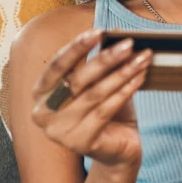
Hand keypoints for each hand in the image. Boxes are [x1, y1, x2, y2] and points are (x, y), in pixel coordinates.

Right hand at [31, 29, 151, 168]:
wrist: (117, 151)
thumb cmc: (103, 112)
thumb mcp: (95, 85)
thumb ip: (96, 66)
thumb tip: (115, 36)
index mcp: (40, 94)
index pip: (57, 65)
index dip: (77, 47)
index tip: (99, 31)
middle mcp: (43, 113)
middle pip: (77, 79)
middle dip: (106, 58)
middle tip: (128, 44)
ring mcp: (60, 131)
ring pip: (95, 93)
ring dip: (122, 72)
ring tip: (142, 58)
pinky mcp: (80, 142)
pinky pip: (106, 110)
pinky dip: (125, 91)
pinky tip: (140, 77)